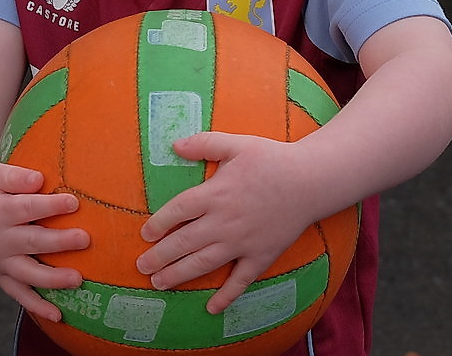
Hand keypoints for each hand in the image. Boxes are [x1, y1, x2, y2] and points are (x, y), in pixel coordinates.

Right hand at [0, 161, 87, 320]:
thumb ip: (13, 176)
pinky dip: (35, 306)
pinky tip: (57, 316)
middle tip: (85, 239)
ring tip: (77, 279)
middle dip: (59, 242)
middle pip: (31, 242)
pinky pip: (16, 293)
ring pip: (27, 274)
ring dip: (52, 279)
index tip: (73, 202)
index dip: (50, 206)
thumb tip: (39, 179)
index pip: (26, 208)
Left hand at [136, 131, 319, 313]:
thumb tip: (174, 145)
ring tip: (159, 283)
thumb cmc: (271, 159)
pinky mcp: (260, 256)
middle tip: (141, 267)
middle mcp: (223, 222)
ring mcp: (242, 242)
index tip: (146, 234)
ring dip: (179, 275)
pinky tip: (211, 308)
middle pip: (184, 242)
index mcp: (214, 194)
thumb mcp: (235, 144)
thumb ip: (204, 143)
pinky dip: (226, 296)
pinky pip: (240, 281)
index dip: (159, 224)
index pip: (178, 211)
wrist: (310, 181)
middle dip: (160, 257)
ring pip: (204, 263)